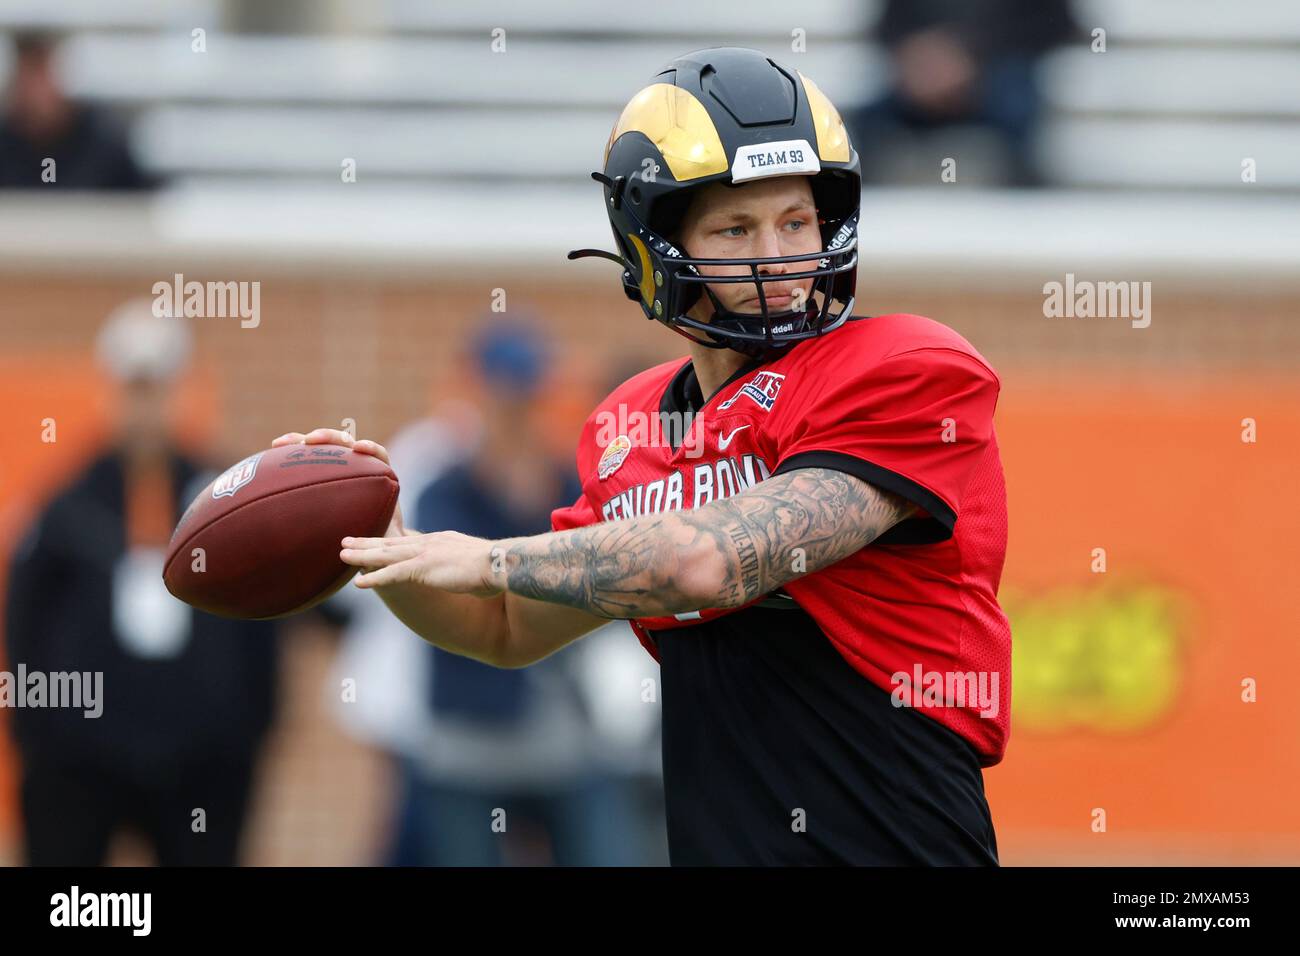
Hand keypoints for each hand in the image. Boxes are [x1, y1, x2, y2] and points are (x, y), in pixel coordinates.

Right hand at [271, 427, 405, 536]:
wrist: (365, 537)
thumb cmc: (379, 536)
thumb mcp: (388, 538)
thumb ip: (392, 536)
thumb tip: (392, 538)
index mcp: (380, 478)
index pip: (379, 456)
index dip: (370, 449)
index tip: (359, 448)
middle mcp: (359, 467)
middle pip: (346, 444)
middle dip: (329, 438)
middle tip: (311, 441)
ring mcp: (338, 467)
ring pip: (321, 447)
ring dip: (301, 440)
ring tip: (280, 443)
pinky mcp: (320, 470)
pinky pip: (305, 457)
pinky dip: (290, 452)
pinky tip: (273, 450)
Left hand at [340, 530, 505, 597]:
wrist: (499, 563)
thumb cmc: (495, 568)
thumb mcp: (475, 565)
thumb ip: (464, 568)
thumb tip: (470, 578)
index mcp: (440, 542)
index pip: (408, 542)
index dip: (387, 542)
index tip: (372, 540)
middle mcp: (429, 544)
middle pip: (391, 543)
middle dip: (367, 542)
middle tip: (345, 541)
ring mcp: (425, 555)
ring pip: (385, 555)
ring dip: (362, 555)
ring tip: (342, 555)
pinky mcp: (423, 569)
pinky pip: (392, 574)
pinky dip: (374, 578)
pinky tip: (358, 584)